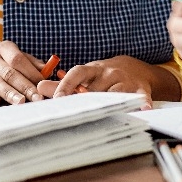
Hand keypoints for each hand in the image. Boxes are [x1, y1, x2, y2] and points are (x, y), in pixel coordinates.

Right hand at [0, 40, 46, 105]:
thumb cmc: (2, 62)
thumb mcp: (16, 56)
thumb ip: (33, 64)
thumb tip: (50, 71)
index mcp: (4, 48)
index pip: (18, 59)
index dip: (31, 73)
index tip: (43, 85)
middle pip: (9, 73)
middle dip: (24, 87)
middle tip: (37, 98)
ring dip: (10, 93)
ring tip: (21, 102)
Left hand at [37, 55, 155, 106]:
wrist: (134, 67)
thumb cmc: (103, 76)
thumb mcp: (85, 76)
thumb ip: (63, 83)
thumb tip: (38, 87)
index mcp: (93, 69)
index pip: (77, 73)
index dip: (66, 84)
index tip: (57, 98)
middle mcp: (109, 73)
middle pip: (95, 89)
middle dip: (84, 101)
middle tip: (72, 114)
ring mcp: (125, 81)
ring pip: (116, 94)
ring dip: (109, 104)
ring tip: (101, 114)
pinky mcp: (140, 89)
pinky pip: (141, 96)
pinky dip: (142, 102)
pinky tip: (143, 109)